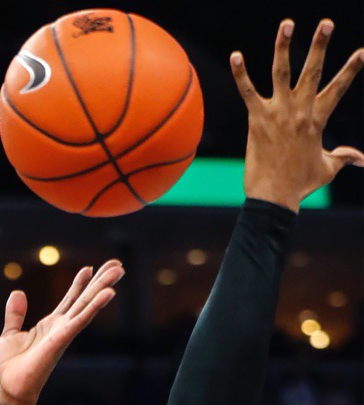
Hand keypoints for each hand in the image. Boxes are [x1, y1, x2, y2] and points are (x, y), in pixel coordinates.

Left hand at [0, 261, 122, 404]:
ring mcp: (63, 334)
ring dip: (104, 288)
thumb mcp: (9, 335)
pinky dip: (95, 306)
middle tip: (118, 264)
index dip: (80, 283)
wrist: (7, 389)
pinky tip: (109, 293)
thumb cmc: (7, 369)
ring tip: (119, 270)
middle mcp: (60, 328)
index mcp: (49, 326)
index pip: (69, 300)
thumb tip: (18, 293)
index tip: (90, 267)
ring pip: (87, 305)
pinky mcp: (62, 340)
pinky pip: (81, 320)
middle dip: (101, 281)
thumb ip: (15, 315)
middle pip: (84, 299)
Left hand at [232, 19, 363, 211]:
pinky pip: (248, 92)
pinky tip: (236, 55)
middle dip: (320, 45)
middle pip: (313, 72)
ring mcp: (278, 114)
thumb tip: (363, 160)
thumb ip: (344, 157)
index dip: (351, 70)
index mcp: (317, 120)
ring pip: (282, 73)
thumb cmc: (299, 185)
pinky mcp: (257, 120)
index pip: (338, 88)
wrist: (274, 199)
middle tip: (326, 22)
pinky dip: (241, 74)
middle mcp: (300, 111)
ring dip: (283, 47)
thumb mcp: (327, 168)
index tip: (362, 52)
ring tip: (287, 23)